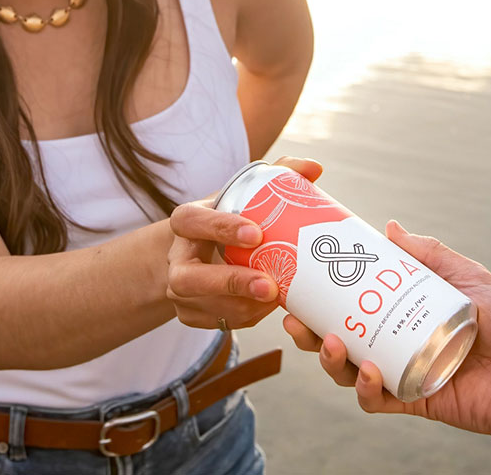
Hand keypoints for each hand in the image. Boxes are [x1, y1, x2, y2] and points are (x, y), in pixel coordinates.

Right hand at [167, 157, 322, 329]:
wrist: (203, 250)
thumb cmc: (232, 216)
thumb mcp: (245, 192)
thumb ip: (279, 174)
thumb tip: (314, 167)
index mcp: (186, 221)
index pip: (192, 221)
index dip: (221, 228)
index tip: (258, 234)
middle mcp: (176, 259)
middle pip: (189, 278)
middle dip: (231, 283)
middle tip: (269, 285)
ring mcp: (179, 292)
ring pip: (208, 307)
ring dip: (246, 306)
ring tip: (278, 297)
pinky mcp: (191, 316)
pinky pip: (221, 323)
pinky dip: (248, 316)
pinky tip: (268, 306)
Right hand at [283, 220, 490, 439]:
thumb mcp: (467, 276)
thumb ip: (431, 253)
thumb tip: (389, 227)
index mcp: (402, 313)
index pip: (353, 303)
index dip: (322, 296)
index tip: (301, 280)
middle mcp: (394, 342)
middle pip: (339, 338)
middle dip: (310, 332)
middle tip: (296, 319)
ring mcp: (400, 372)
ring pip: (348, 370)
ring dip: (330, 359)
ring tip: (332, 343)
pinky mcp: (410, 401)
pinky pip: (375, 400)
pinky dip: (366, 388)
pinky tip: (369, 373)